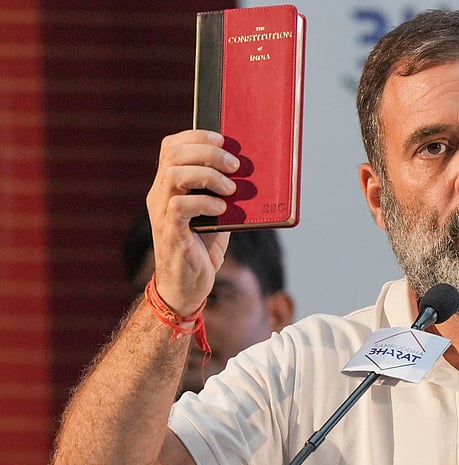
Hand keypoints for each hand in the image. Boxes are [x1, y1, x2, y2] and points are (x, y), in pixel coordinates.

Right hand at [146, 129, 238, 314]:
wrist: (188, 286)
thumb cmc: (203, 247)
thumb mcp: (217, 213)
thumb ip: (224, 192)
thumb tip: (250, 172)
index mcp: (168, 185)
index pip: (171, 146)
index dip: (196, 136)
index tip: (222, 138)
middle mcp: (159, 195)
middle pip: (172, 154)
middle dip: (207, 152)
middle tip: (234, 164)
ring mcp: (161, 213)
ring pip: (174, 175)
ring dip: (208, 175)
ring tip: (231, 188)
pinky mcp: (170, 232)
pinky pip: (180, 206)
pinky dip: (205, 202)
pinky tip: (222, 209)